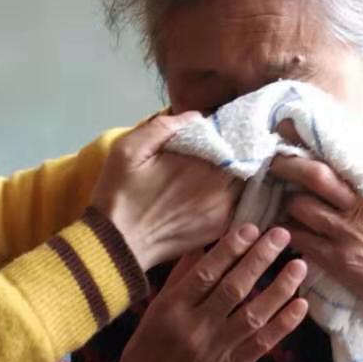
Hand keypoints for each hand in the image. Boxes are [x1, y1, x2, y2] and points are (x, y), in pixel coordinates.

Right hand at [91, 112, 238, 269]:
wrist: (118, 244)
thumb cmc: (120, 193)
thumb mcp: (129, 149)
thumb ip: (164, 127)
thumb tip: (197, 117)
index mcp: (202, 163)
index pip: (234, 138)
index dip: (231, 131)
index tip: (224, 127)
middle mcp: (220, 186)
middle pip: (244, 161)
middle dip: (238, 151)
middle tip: (226, 146)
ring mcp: (224, 210)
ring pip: (244, 183)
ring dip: (237, 173)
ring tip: (223, 167)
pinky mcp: (220, 228)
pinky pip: (238, 204)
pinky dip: (234, 194)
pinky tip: (219, 190)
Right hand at [102, 225, 308, 361]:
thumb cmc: (146, 351)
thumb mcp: (154, 312)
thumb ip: (179, 280)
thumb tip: (203, 243)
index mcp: (171, 310)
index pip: (205, 273)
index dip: (230, 249)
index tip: (250, 227)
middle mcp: (195, 328)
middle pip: (233, 289)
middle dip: (260, 259)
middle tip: (282, 235)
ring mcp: (217, 350)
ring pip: (254, 315)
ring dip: (280, 289)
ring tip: (300, 266)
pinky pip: (263, 343)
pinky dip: (284, 324)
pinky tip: (301, 304)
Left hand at [270, 155, 362, 361]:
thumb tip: (358, 169)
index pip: (337, 159)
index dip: (307, 144)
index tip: (287, 131)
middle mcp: (358, 208)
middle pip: (313, 176)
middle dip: (287, 166)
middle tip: (272, 163)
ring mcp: (345, 235)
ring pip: (300, 209)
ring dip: (286, 205)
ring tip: (283, 205)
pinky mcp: (337, 262)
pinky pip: (301, 242)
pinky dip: (289, 235)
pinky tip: (285, 235)